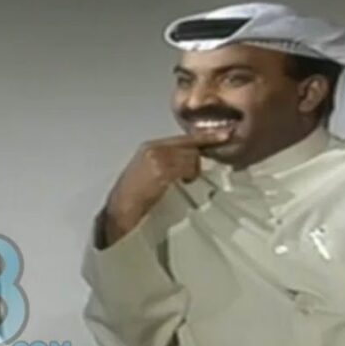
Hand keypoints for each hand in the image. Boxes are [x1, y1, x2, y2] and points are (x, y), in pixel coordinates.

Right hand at [100, 130, 229, 245]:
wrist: (120, 211)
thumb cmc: (135, 197)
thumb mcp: (148, 172)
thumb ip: (167, 162)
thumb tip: (192, 161)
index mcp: (150, 147)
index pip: (183, 138)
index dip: (205, 136)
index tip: (224, 134)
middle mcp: (154, 148)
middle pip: (190, 146)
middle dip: (196, 161)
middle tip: (190, 176)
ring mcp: (158, 158)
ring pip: (191, 157)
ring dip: (193, 171)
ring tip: (183, 183)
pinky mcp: (162, 170)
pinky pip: (187, 168)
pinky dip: (189, 176)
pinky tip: (182, 183)